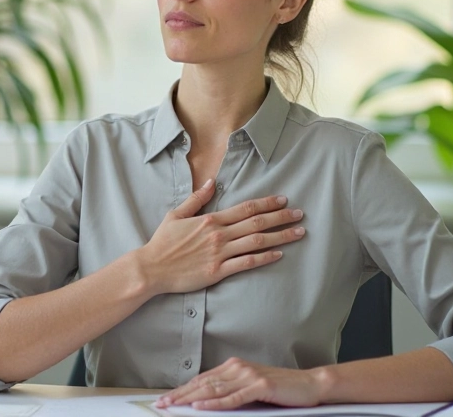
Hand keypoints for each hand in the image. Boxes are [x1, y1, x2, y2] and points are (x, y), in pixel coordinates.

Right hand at [135, 180, 305, 295]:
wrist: (152, 268)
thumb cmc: (163, 242)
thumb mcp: (176, 214)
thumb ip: (196, 198)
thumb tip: (210, 181)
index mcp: (210, 219)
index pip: (245, 208)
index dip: (267, 203)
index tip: (283, 200)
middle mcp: (219, 235)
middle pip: (257, 223)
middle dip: (281, 217)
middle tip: (300, 214)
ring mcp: (220, 253)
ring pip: (257, 242)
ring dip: (280, 236)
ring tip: (298, 232)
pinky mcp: (218, 271)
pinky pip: (247, 263)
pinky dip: (265, 258)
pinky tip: (279, 254)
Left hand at [154, 357, 326, 409]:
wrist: (309, 383)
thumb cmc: (281, 388)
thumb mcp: (251, 387)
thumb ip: (231, 390)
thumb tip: (206, 400)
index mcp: (234, 366)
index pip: (202, 379)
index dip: (182, 389)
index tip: (167, 398)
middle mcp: (238, 368)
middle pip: (203, 384)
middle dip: (180, 394)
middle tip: (162, 403)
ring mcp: (249, 376)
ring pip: (213, 390)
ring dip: (191, 399)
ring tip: (174, 405)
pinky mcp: (260, 386)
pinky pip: (233, 397)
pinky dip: (215, 403)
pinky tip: (202, 407)